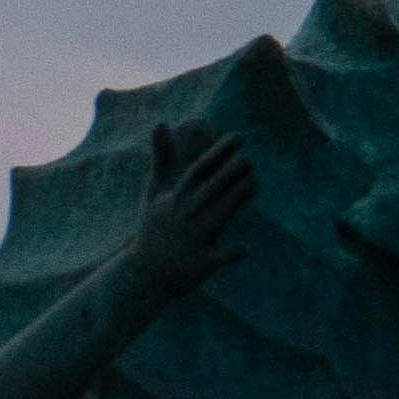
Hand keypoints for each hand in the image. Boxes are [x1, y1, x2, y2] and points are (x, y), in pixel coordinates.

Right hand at [131, 121, 260, 291]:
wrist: (145, 276)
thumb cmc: (154, 228)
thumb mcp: (154, 194)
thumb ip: (162, 159)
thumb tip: (161, 122)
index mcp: (175, 200)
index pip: (197, 172)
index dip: (218, 154)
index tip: (239, 137)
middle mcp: (183, 218)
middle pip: (206, 192)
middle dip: (226, 175)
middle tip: (248, 159)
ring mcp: (191, 241)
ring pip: (214, 219)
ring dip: (232, 202)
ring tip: (254, 184)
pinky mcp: (199, 266)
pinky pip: (216, 259)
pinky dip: (229, 255)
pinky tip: (245, 249)